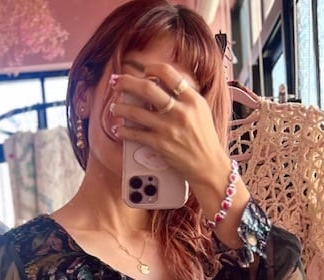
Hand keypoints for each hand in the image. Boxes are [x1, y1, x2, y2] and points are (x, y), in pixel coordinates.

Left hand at [110, 64, 231, 198]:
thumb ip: (185, 96)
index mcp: (191, 99)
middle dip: (127, 82)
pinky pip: (136, 135)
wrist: (209, 166)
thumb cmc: (205, 138)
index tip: (143, 70)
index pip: (168, 73)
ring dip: (120, 108)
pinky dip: (123, 132)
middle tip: (116, 82)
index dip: (152, 68)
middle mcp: (179, 111)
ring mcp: (168, 128)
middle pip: (147, 88)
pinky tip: (118, 130)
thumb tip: (162, 83)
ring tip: (114, 107)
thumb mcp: (201, 110)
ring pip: (136, 112)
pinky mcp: (160, 145)